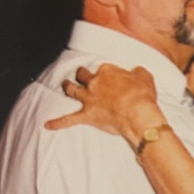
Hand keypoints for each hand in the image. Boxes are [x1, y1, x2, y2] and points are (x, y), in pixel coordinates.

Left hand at [44, 63, 159, 136]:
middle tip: (81, 75)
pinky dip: (58, 122)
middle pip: (83, 76)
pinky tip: (48, 125)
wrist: (137, 114)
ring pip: (73, 90)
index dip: (106, 74)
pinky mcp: (87, 115)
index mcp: (107, 71)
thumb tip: (136, 72)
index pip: (103, 69)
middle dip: (82, 75)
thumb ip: (137, 73)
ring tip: (64, 85)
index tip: (111, 78)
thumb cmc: (142, 96)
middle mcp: (95, 83)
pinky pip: (68, 119)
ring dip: (68, 87)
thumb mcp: (145, 77)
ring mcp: (89, 99)